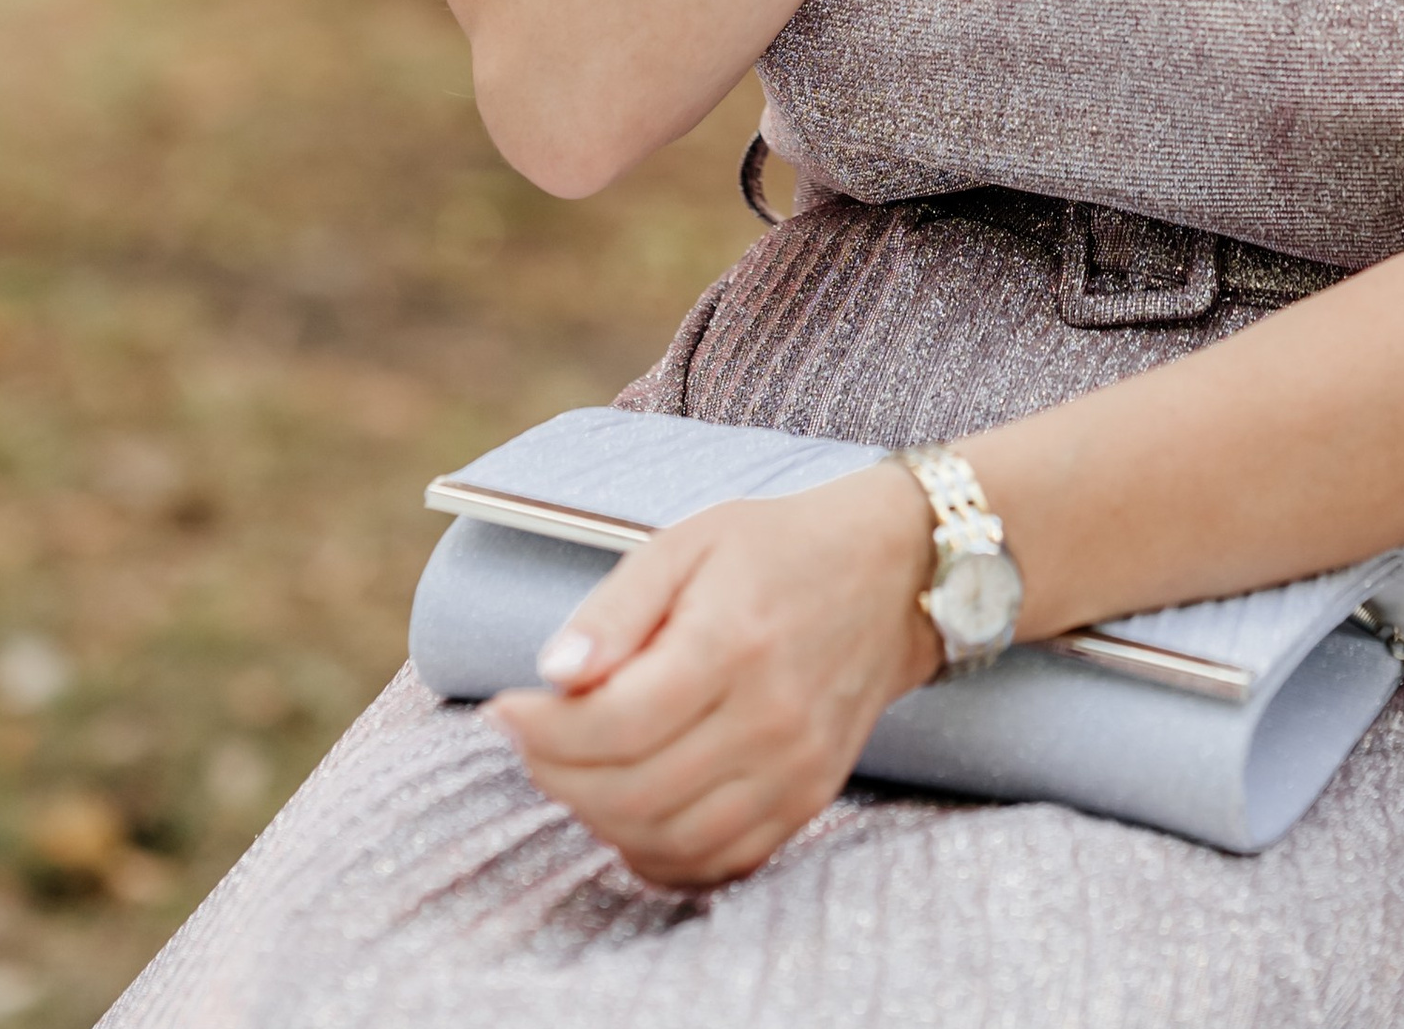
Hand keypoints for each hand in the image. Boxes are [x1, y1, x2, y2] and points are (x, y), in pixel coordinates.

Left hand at [484, 463, 941, 887]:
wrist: (897, 572)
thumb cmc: (780, 548)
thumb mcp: (689, 542)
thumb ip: (616, 608)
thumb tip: (552, 673)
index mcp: (733, 641)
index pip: (612, 724)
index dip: (539, 730)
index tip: (505, 707)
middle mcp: (770, 716)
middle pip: (630, 792)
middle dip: (555, 774)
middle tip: (533, 738)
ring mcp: (796, 767)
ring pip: (667, 840)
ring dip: (598, 817)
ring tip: (578, 767)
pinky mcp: (810, 796)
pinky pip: (719, 862)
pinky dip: (659, 853)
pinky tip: (632, 809)